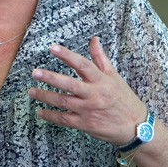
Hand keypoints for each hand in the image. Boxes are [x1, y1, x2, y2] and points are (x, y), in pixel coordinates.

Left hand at [28, 36, 145, 145]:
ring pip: (63, 102)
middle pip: (69, 84)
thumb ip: (100, 58)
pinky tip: (41, 112)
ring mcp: (89, 110)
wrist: (136, 127)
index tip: (52, 48)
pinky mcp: (86, 124)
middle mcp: (94, 94)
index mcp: (101, 80)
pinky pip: (65, 119)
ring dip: (45, 96)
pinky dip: (51, 116)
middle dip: (50, 78)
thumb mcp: (114, 76)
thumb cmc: (123, 99)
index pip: (82, 64)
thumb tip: (94, 39)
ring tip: (31, 92)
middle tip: (34, 72)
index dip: (67, 55)